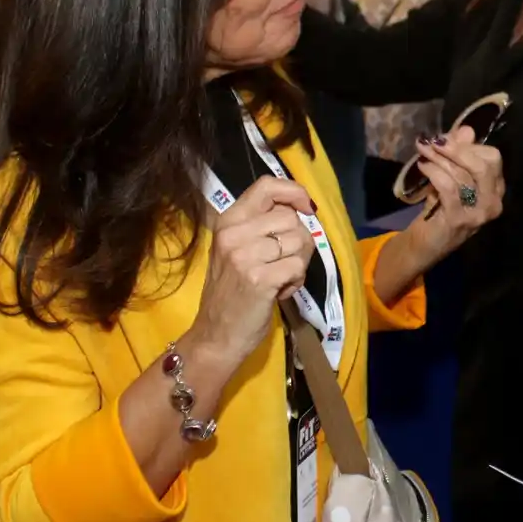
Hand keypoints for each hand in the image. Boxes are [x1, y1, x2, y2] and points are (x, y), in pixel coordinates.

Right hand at [191, 176, 316, 362]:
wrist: (216, 335)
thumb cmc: (231, 292)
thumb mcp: (237, 249)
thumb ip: (262, 226)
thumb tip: (302, 209)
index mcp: (228, 221)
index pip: (266, 186)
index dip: (294, 192)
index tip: (307, 209)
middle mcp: (233, 234)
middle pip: (291, 218)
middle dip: (299, 241)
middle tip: (284, 263)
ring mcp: (245, 256)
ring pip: (299, 241)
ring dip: (299, 263)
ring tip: (280, 278)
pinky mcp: (260, 279)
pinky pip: (298, 266)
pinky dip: (297, 280)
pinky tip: (280, 291)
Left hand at [412, 125, 503, 252]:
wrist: (425, 245)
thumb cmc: (440, 210)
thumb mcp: (451, 178)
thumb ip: (459, 155)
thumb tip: (466, 130)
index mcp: (496, 190)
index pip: (492, 158)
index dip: (468, 145)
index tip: (444, 139)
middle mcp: (493, 203)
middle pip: (484, 165)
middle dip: (457, 149)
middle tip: (434, 142)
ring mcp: (479, 214)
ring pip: (463, 175)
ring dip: (439, 159)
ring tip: (424, 152)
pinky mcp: (459, 220)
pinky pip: (449, 187)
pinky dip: (434, 172)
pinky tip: (423, 167)